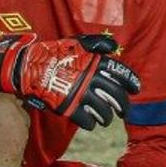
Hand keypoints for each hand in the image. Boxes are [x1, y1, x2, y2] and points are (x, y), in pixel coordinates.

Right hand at [0, 33, 138, 129]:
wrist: (29, 66)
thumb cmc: (56, 53)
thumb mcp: (79, 42)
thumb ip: (98, 44)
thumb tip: (114, 46)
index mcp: (97, 64)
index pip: (121, 74)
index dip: (131, 82)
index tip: (136, 90)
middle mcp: (92, 80)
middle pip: (116, 96)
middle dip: (123, 106)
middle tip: (125, 112)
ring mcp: (80, 94)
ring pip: (103, 111)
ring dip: (107, 117)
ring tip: (107, 119)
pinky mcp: (68, 107)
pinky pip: (86, 120)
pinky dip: (91, 124)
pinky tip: (92, 123)